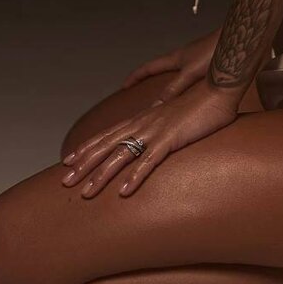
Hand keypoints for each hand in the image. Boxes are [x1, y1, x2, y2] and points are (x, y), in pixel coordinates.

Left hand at [60, 78, 238, 198]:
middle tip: (65, 182)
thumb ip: (160, 120)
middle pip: (106, 146)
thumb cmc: (199, 102)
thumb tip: (152, 126)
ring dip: (101, 175)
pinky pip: (148, 162)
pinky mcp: (170, 139)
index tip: (70, 160)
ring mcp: (155, 131)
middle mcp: (143, 124)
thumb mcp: (173, 113)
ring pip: (121, 156)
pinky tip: (123, 192)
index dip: (88, 147)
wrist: (217, 90)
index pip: (108, 134)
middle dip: (84, 165)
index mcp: (143, 118)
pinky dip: (134, 177)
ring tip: (86, 193)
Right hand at [120, 26, 222, 99]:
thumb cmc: (216, 51)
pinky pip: (196, 81)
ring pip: (180, 78)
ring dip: (173, 90)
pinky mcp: (213, 66)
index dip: (135, 78)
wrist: (241, 40)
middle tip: (144, 99)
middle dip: (153, 85)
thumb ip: (173, 90)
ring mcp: (199, 61)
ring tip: (169, 106)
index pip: (149, 68)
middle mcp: (185, 59)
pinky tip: (197, 101)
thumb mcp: (190, 73)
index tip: (124, 87)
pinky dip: (192, 91)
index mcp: (176, 59)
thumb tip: (154, 107)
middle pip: (163, 72)